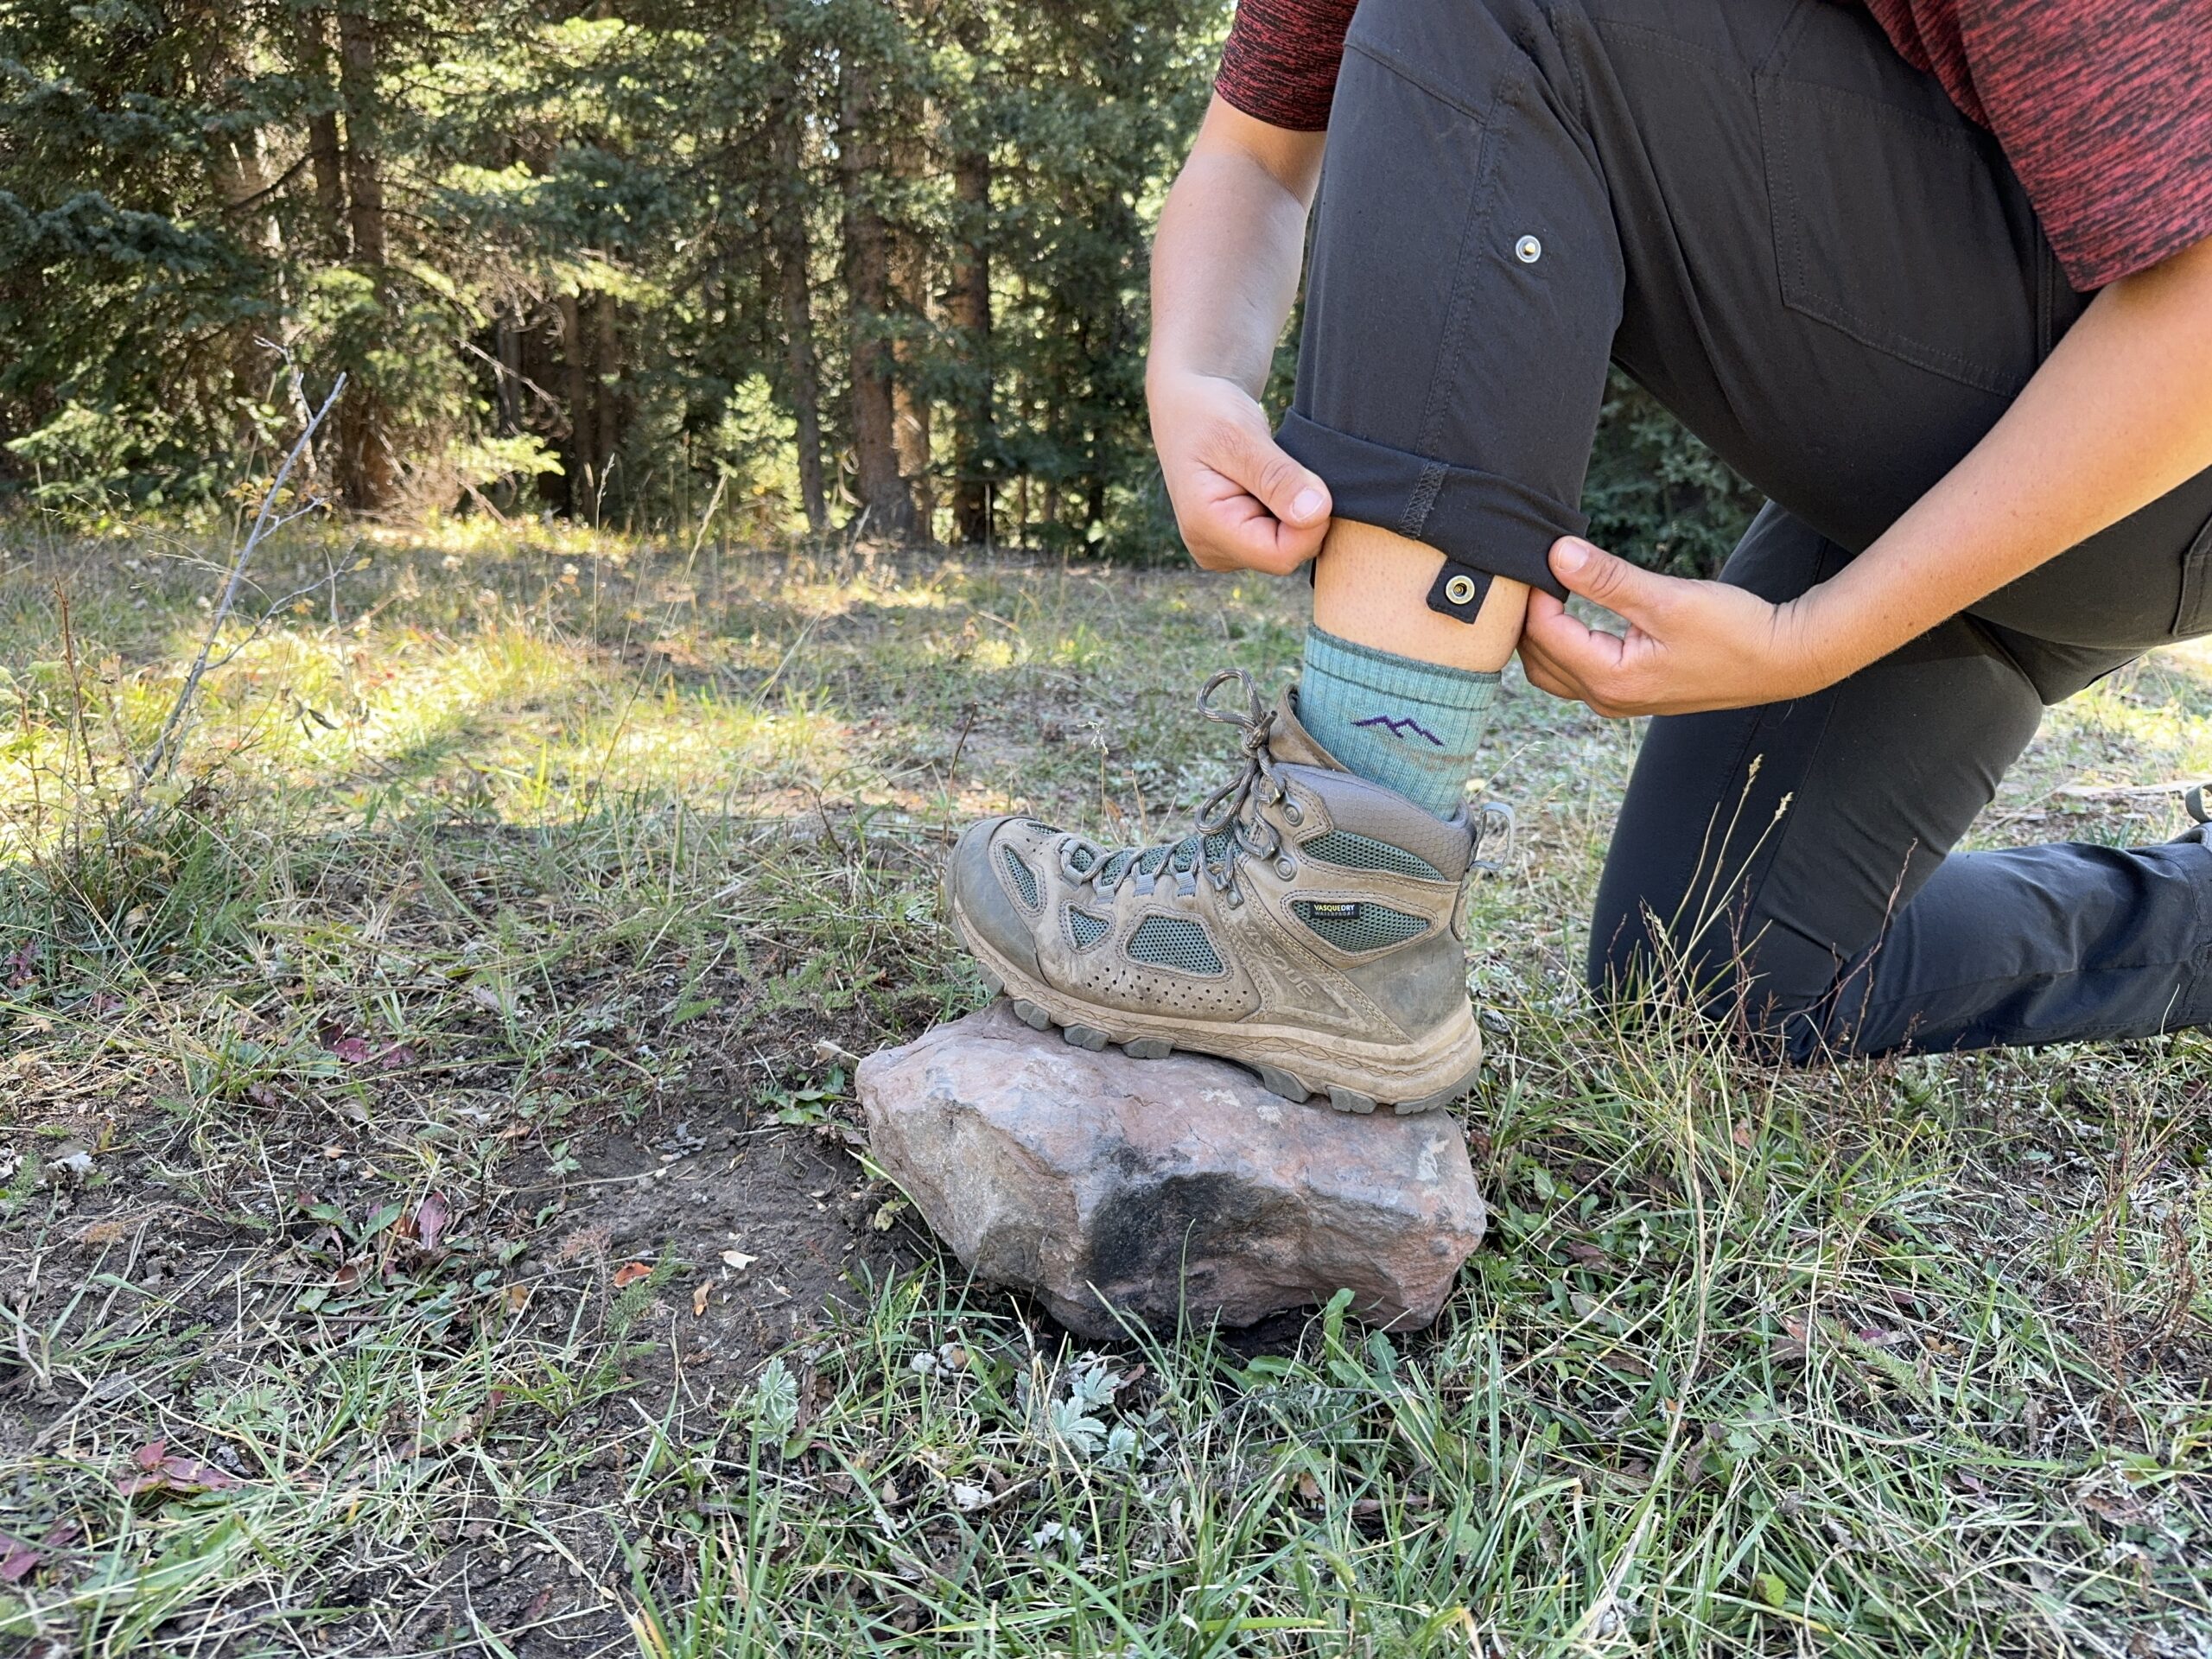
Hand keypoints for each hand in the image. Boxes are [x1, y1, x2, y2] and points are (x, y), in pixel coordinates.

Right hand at [1148, 369, 1330, 573]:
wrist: (1187, 408)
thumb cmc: (1208, 413)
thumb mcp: (1243, 436)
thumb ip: (1278, 478)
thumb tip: (1317, 513)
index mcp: (1205, 526)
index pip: (1281, 555)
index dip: (1311, 525)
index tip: (1313, 480)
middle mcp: (1211, 548)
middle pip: (1285, 555)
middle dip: (1303, 517)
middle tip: (1289, 469)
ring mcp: (1222, 549)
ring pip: (1285, 548)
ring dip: (1294, 513)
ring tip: (1271, 474)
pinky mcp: (1234, 543)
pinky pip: (1278, 540)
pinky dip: (1286, 513)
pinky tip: (1270, 486)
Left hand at [1519, 537, 1842, 715]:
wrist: (1783, 659)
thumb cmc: (1734, 629)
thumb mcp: (1667, 597)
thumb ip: (1608, 578)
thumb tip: (1558, 553)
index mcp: (1610, 678)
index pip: (1544, 634)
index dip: (1534, 593)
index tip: (1539, 556)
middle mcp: (1607, 698)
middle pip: (1537, 660)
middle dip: (1527, 619)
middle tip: (1532, 573)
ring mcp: (1619, 701)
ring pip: (1553, 672)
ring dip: (1543, 635)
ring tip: (1546, 590)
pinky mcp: (1632, 693)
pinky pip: (1578, 674)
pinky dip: (1564, 646)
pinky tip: (1571, 614)